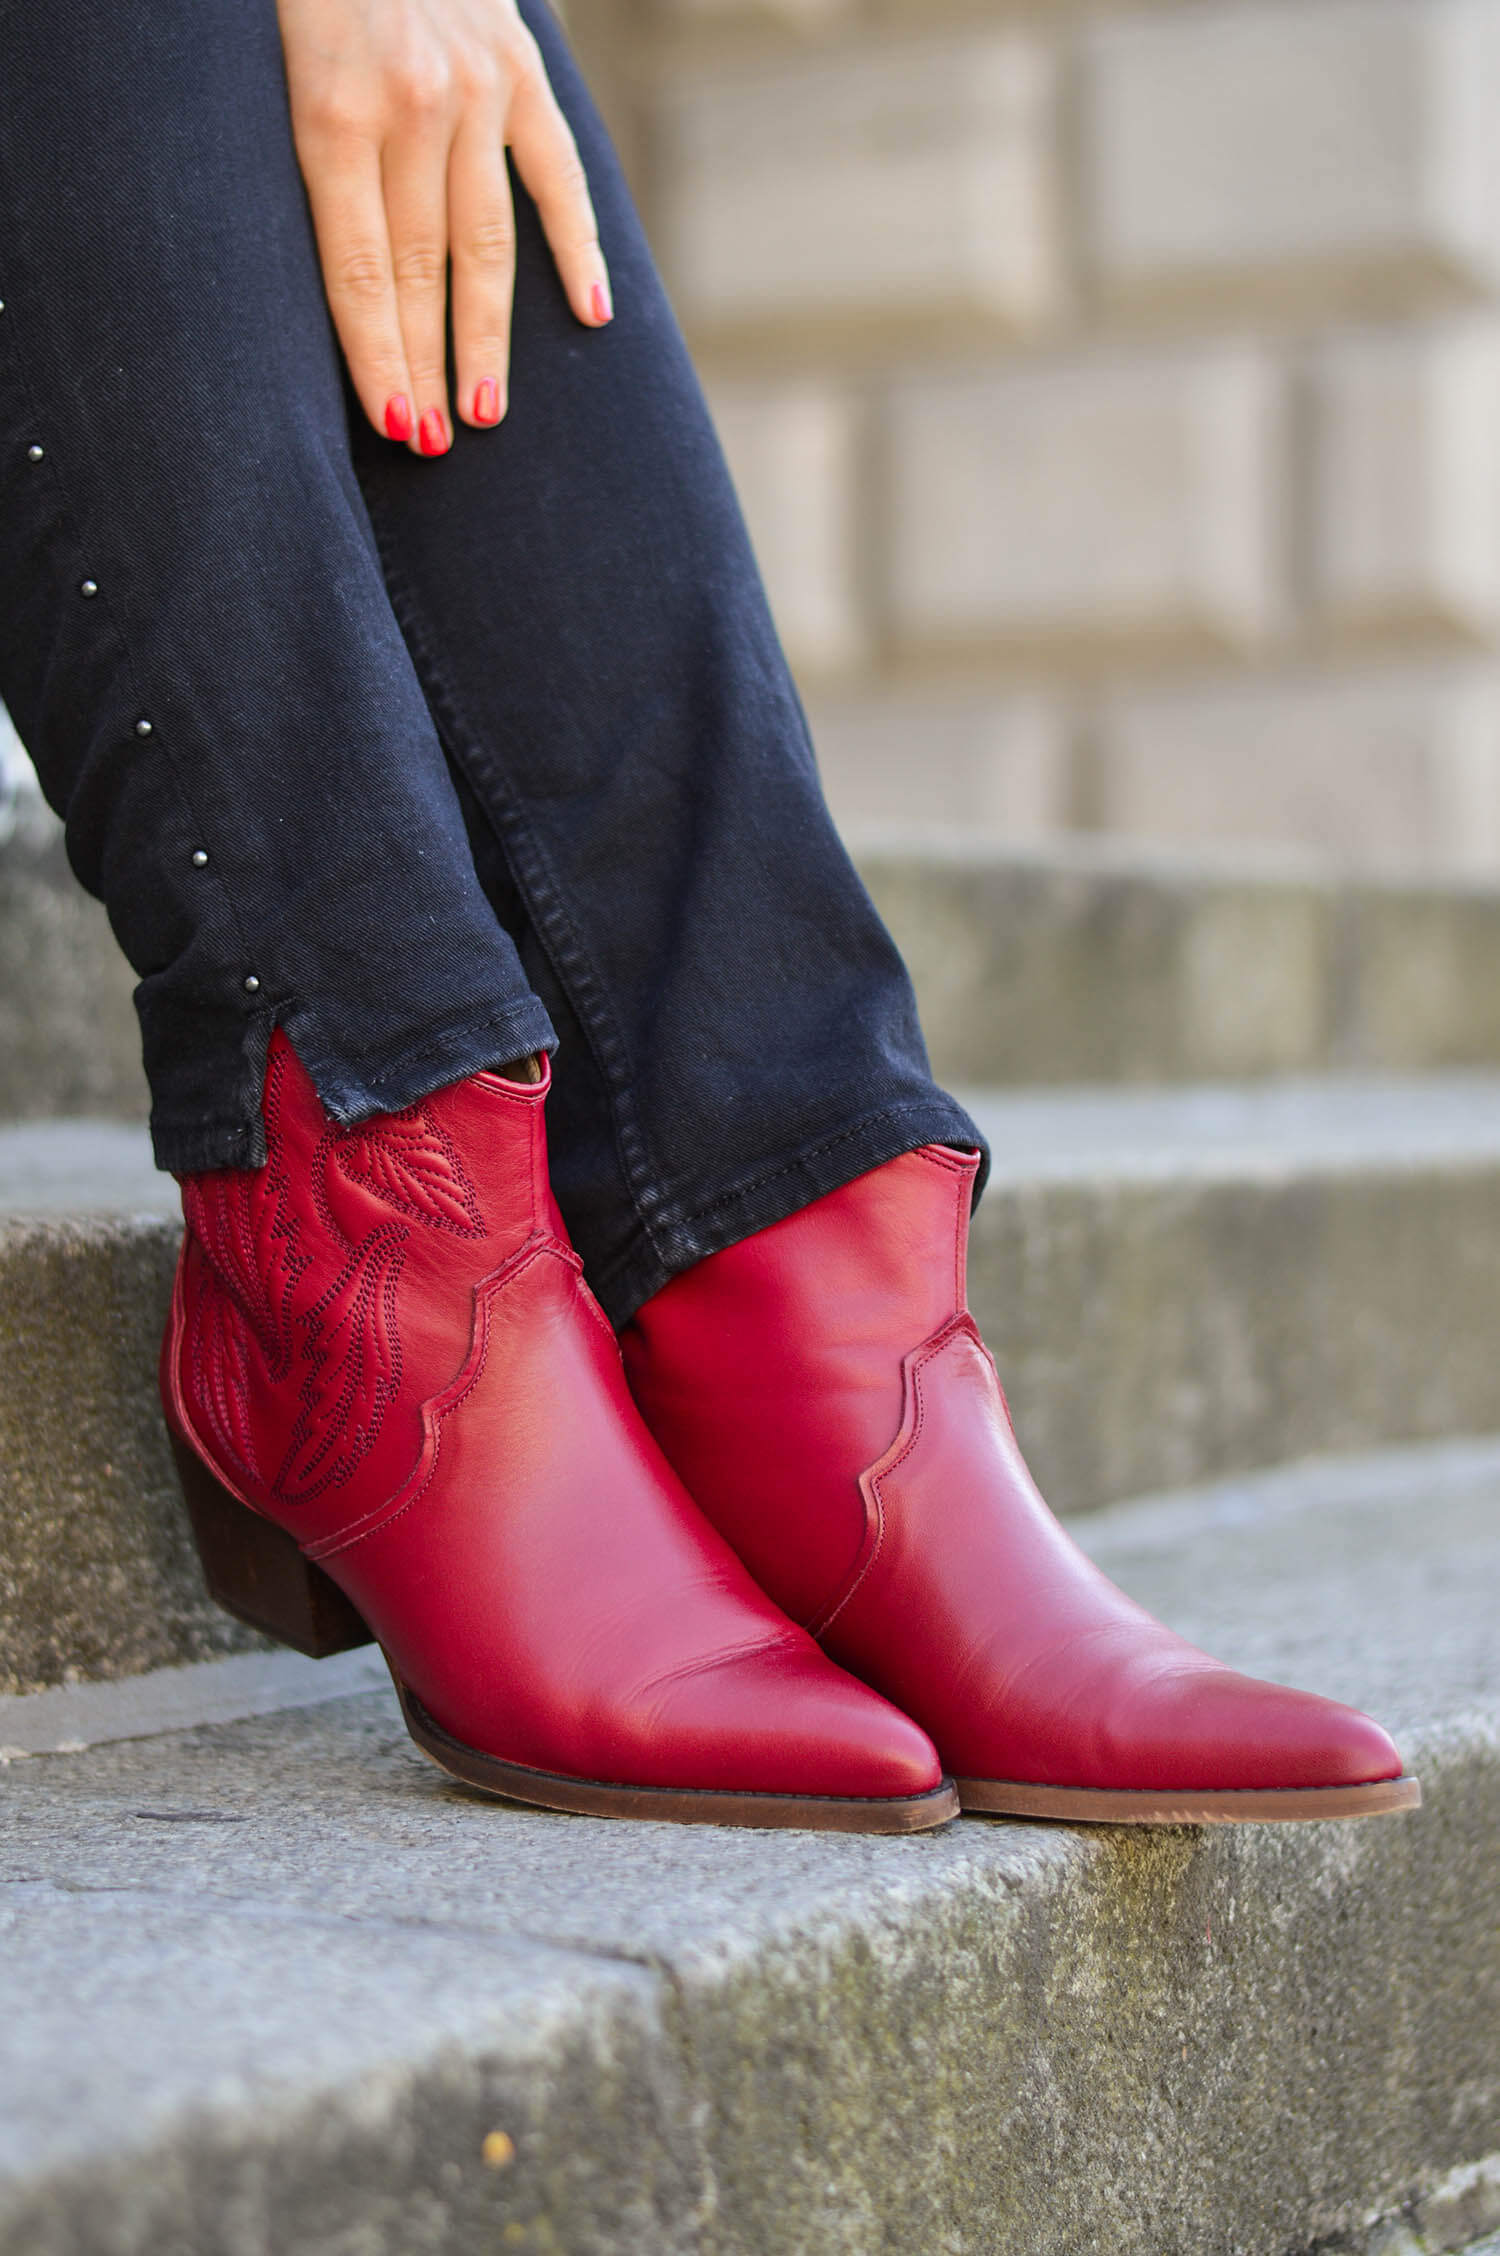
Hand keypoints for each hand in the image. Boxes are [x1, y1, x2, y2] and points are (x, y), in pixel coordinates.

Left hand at [275, 0, 611, 454]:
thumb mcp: (266, 59)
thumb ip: (300, 155)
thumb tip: (324, 281)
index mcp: (331, 110)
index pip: (359, 271)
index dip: (378, 358)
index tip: (398, 428)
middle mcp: (412, 107)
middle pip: (421, 271)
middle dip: (425, 365)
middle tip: (434, 444)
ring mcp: (476, 89)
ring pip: (487, 242)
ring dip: (488, 337)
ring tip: (487, 412)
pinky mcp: (521, 68)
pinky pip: (556, 175)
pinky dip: (578, 248)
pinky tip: (590, 316)